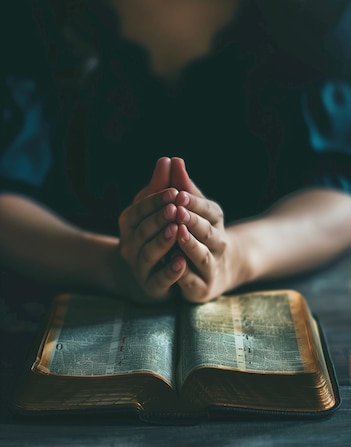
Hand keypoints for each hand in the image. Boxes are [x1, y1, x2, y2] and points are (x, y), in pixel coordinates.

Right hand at [118, 157, 187, 300]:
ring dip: (163, 242)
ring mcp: (139, 267)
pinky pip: (159, 279)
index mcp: (129, 224)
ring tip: (177, 231)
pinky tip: (181, 262)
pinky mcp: (152, 286)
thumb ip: (163, 186)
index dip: (155, 201)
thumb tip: (168, 159)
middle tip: (176, 209)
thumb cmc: (155, 232)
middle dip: (159, 219)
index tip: (174, 191)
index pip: (138, 210)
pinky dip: (169, 272)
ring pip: (148, 254)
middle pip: (142, 231)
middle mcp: (130, 245)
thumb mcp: (158, 208)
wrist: (148, 273)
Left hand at [170, 158, 236, 301]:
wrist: (218, 272)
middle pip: (207, 231)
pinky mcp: (202, 287)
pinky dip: (184, 273)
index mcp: (215, 220)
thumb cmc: (198, 233)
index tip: (178, 193)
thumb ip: (181, 187)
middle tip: (177, 210)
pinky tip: (174, 263)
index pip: (208, 209)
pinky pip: (193, 281)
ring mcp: (211, 266)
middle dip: (193, 221)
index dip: (194, 202)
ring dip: (190, 244)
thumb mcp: (191, 208)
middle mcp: (217, 243)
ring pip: (202, 255)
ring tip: (178, 233)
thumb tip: (173, 159)